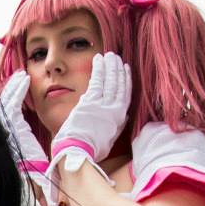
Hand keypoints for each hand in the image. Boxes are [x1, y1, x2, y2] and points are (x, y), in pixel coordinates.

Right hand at [0, 70, 46, 175]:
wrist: (32, 176)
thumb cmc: (34, 169)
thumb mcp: (30, 152)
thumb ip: (27, 143)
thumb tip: (29, 138)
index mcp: (7, 134)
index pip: (7, 109)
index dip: (13, 95)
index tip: (21, 84)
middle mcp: (4, 129)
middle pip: (4, 102)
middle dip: (12, 87)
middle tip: (20, 75)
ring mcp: (6, 126)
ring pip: (7, 100)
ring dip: (15, 86)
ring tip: (23, 75)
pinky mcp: (11, 125)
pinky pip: (14, 102)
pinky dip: (18, 89)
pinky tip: (25, 80)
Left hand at [50, 52, 131, 170]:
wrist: (77, 150)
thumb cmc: (91, 148)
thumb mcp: (111, 139)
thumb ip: (118, 126)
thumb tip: (124, 117)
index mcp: (120, 118)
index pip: (126, 94)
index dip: (127, 80)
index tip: (126, 69)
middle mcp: (114, 109)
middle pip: (118, 85)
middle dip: (118, 69)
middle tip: (117, 57)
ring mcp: (102, 104)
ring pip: (110, 80)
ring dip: (110, 66)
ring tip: (110, 55)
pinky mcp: (90, 101)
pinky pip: (97, 80)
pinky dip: (99, 69)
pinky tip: (99, 60)